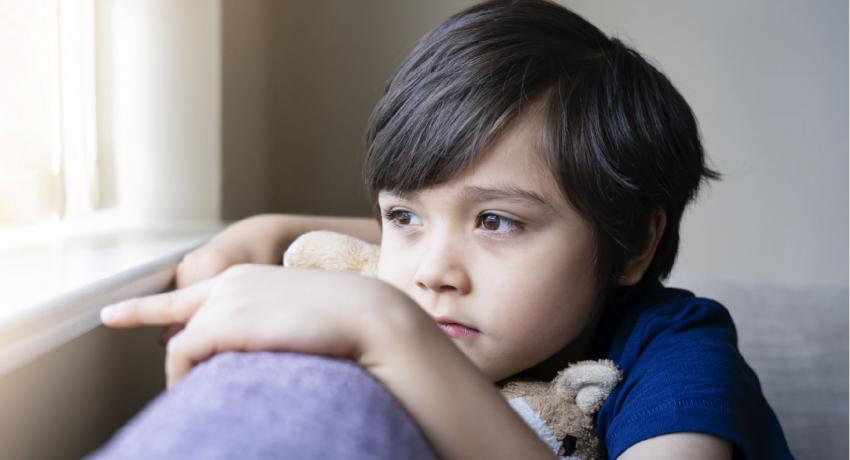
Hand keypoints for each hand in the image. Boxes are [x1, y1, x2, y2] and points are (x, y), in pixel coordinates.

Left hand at [101, 264, 413, 387]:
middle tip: (137, 343)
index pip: (190, 291)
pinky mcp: (222, 321)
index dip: (148, 306)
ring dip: (188, 373)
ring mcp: (224, 299)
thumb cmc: (346, 322)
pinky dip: (185, 378)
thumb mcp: (298, 316)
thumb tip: (251, 352)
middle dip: (153, 329)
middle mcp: (229, 282)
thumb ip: (263, 326)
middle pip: (178, 317)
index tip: (115, 313)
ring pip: (182, 343)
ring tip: (203, 394)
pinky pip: (184, 356)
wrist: (368, 314)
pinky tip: (201, 391)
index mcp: (248, 277)